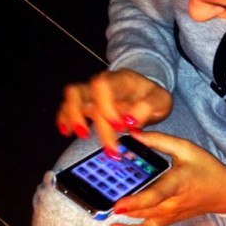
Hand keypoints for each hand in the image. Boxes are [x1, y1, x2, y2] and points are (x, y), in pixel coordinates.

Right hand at [57, 69, 172, 152]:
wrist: (145, 93)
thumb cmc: (151, 97)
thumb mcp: (161, 101)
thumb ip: (149, 107)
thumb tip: (130, 120)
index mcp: (120, 80)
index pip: (102, 86)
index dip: (105, 107)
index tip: (118, 126)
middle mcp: (102, 83)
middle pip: (82, 93)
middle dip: (92, 123)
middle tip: (107, 145)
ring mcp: (92, 92)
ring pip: (71, 97)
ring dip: (72, 117)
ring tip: (81, 135)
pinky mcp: (85, 103)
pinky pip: (67, 106)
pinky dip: (64, 118)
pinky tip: (67, 131)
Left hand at [108, 131, 225, 225]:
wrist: (225, 192)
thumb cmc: (206, 168)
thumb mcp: (186, 148)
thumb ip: (159, 140)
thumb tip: (133, 134)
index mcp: (177, 183)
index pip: (155, 195)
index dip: (136, 202)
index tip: (118, 206)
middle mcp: (172, 203)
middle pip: (142, 209)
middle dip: (121, 205)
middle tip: (99, 197)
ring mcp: (169, 215)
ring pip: (141, 219)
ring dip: (122, 215)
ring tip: (102, 207)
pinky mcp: (167, 221)